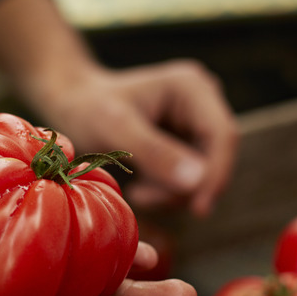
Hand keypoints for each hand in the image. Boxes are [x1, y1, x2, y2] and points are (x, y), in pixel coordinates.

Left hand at [38, 59, 239, 216]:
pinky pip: (190, 181)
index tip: (199, 209)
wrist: (73, 105)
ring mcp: (196, 125)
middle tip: (142, 197)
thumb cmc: (88, 109)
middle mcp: (202, 103)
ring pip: (204, 175)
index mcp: (192, 87)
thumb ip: (156, 154)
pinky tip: (140, 187)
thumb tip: (198, 181)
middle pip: (216, 158)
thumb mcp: (116, 130)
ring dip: (172, 194)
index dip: (217, 174)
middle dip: (186, 187)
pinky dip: (167, 192)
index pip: (224, 135)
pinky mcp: (188, 146)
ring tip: (136, 191)